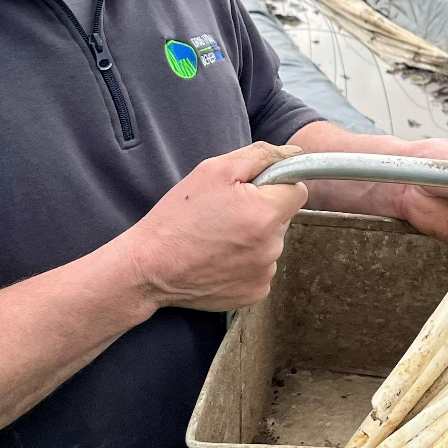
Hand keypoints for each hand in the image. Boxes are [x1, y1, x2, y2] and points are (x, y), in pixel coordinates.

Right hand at [116, 141, 309, 311]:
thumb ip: (261, 156)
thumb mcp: (214, 171)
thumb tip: (294, 153)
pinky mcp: (255, 293)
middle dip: (262, 210)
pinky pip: (261, 268)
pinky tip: (219, 258)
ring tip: (218, 237)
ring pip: (272, 243)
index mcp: (266, 214)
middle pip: (283, 218)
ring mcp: (264, 273)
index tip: (251, 190)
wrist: (150, 268)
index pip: (298, 191)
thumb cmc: (178, 217)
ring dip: (254, 237)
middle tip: (226, 213)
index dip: (275, 185)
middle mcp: (272, 247)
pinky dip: (246, 262)